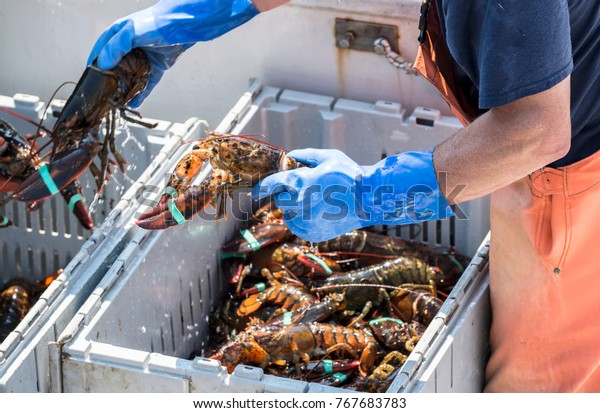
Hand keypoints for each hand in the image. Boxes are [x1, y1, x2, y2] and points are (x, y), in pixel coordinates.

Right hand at [86, 0, 259, 106]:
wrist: (184, 26)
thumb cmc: (156, 23)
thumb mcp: (131, 33)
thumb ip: (116, 47)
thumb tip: (103, 64)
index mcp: (118, 35)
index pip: (100, 52)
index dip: (94, 66)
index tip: (89, 80)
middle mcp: (128, 47)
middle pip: (115, 67)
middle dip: (110, 82)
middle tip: (104, 96)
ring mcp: (143, 58)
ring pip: (131, 77)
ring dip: (125, 89)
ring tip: (119, 103)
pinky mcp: (156, 67)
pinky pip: (146, 83)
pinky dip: (142, 93)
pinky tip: (135, 103)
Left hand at [253, 148, 453, 241]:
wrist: (369, 200)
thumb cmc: (350, 175)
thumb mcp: (329, 156)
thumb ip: (306, 155)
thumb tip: (290, 156)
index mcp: (301, 181)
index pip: (271, 184)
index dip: (261, 188)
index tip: (255, 192)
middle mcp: (300, 202)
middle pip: (281, 200)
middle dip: (288, 195)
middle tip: (306, 191)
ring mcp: (306, 219)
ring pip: (290, 214)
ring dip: (296, 208)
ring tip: (318, 201)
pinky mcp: (312, 232)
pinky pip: (299, 226)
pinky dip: (305, 220)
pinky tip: (321, 212)